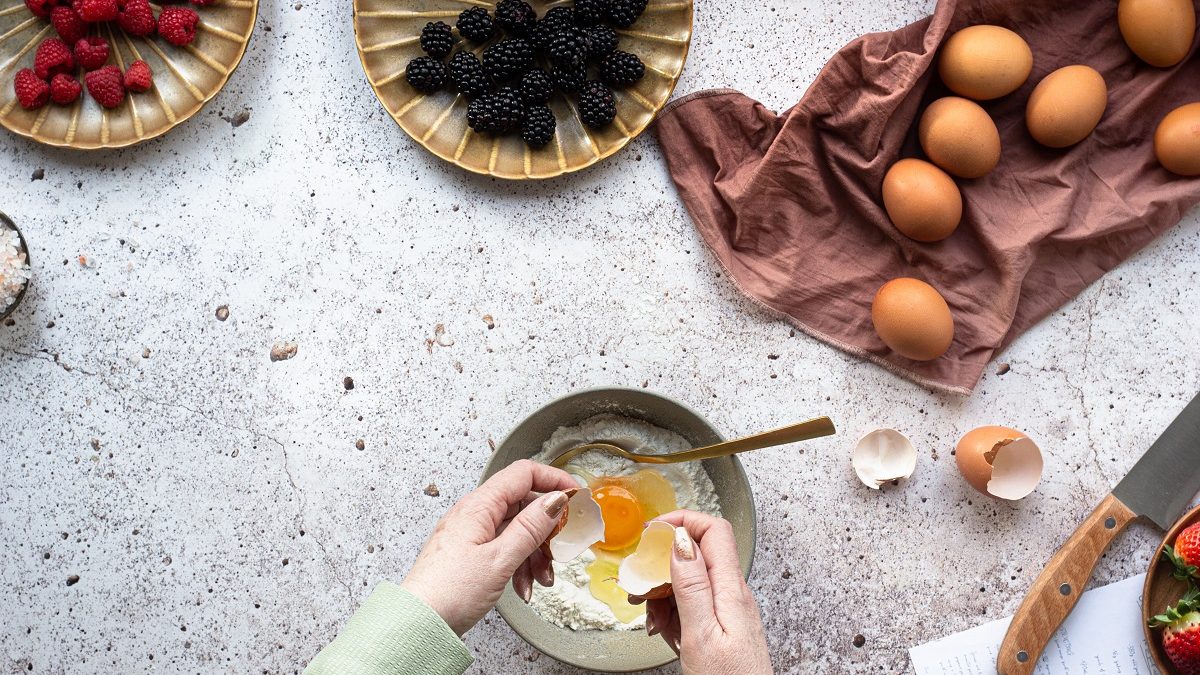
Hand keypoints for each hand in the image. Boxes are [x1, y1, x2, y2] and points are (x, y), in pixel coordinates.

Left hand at [401, 459, 576, 634]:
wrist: (418, 624)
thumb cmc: (449, 592)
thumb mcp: (500, 558)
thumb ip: (530, 527)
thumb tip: (555, 499)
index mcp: (479, 506)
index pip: (523, 474)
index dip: (553, 480)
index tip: (576, 495)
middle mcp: (474, 514)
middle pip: (523, 505)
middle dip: (547, 529)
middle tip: (561, 549)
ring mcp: (471, 534)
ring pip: (516, 530)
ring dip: (535, 553)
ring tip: (542, 579)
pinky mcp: (470, 554)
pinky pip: (503, 548)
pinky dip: (519, 565)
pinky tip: (524, 587)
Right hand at [630, 511, 772, 674]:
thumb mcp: (700, 635)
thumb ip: (691, 585)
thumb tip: (680, 540)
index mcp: (731, 589)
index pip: (714, 530)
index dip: (682, 521)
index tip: (652, 531)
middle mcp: (733, 593)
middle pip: (697, 553)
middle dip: (664, 562)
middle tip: (640, 583)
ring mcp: (728, 609)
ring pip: (691, 580)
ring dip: (664, 591)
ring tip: (651, 615)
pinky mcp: (722, 625)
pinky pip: (693, 604)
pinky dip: (673, 611)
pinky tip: (664, 628)